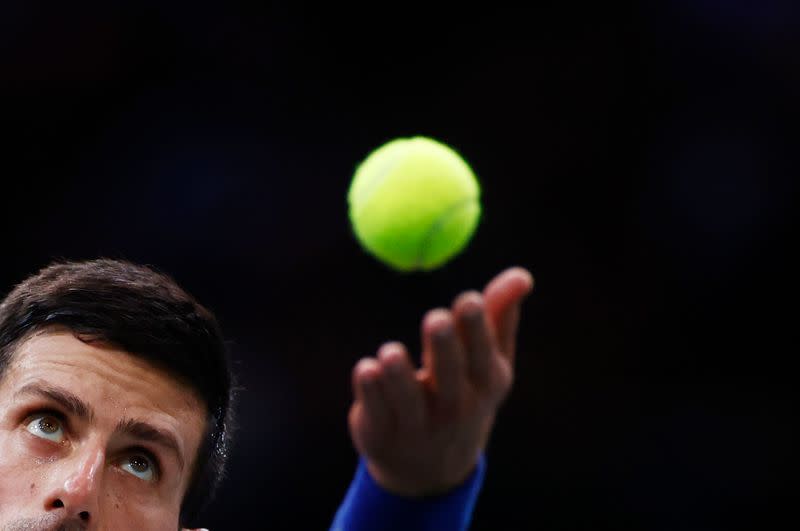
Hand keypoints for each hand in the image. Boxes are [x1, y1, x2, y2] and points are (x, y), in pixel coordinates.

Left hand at [348, 267, 533, 496]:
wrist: (432, 467)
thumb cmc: (466, 393)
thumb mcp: (489, 362)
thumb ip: (501, 316)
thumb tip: (522, 275)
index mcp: (484, 386)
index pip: (483, 357)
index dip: (477, 330)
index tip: (469, 299)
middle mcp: (453, 408)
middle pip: (449, 378)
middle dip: (444, 348)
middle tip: (436, 319)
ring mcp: (417, 425)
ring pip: (407, 398)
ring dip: (399, 375)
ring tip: (391, 353)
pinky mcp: (381, 433)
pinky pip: (375, 410)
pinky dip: (369, 390)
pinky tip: (367, 369)